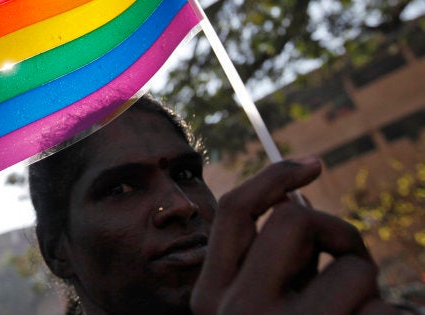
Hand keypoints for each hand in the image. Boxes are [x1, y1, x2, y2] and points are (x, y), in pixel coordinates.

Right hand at [191, 157, 396, 313]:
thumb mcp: (261, 304)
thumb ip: (271, 260)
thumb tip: (297, 201)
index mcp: (210, 295)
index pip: (233, 210)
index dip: (274, 176)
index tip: (313, 163)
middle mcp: (236, 311)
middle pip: (292, 220)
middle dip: (337, 229)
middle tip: (351, 255)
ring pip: (353, 268)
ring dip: (367, 285)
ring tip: (358, 309)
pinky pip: (383, 308)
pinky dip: (383, 313)